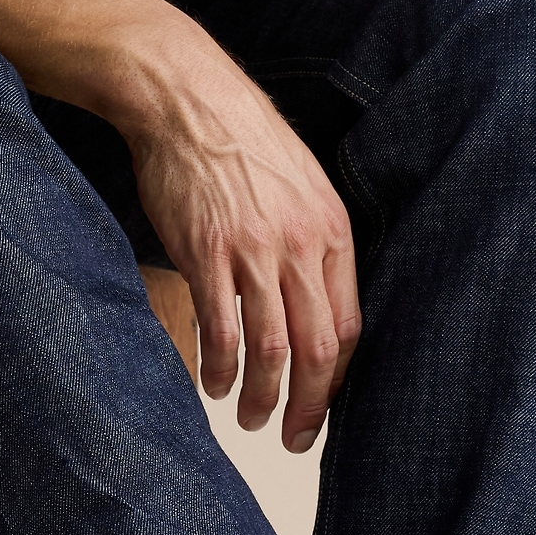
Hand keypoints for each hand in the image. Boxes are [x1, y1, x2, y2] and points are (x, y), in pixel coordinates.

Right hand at [30, 0, 361, 451]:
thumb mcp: (299, 186)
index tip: (325, 404)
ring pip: (273, 348)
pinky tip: (214, 382)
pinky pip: (222, 328)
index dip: (338, 377)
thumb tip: (310, 302)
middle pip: (319, 349)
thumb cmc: (239, 140)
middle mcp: (301, 245)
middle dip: (311, 406)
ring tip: (251, 418)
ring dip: (264, 395)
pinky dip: (219, 366)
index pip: (348, 325)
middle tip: (297, 436)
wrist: (187, 97)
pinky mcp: (206, 252)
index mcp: (332, 231)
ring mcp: (254, 250)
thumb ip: (310, 243)